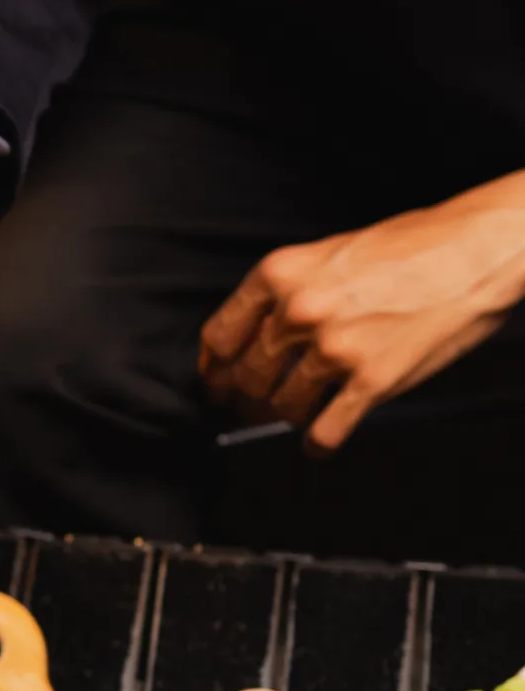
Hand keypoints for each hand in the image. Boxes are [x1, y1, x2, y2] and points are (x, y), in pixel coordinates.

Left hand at [200, 174, 524, 451]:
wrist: (476, 249)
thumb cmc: (411, 246)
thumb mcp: (328, 254)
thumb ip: (287, 292)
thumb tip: (256, 335)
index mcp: (280, 275)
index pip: (220, 337)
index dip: (214, 367)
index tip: (215, 381)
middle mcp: (299, 312)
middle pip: (247, 377)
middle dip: (246, 398)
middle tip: (250, 407)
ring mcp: (334, 349)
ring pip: (282, 406)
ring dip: (285, 417)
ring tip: (296, 414)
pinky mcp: (372, 380)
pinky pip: (326, 430)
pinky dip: (318, 444)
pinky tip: (318, 443)